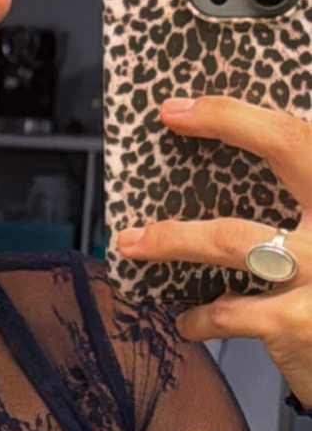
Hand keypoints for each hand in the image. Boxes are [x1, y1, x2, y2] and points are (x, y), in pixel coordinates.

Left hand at [112, 95, 311, 407]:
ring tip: (135, 243)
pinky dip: (201, 318)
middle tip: (174, 118)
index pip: (301, 135)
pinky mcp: (300, 321)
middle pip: (290, 148)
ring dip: (173, 239)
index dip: (240, 114)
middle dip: (229, 122)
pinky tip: (189, 322)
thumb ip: (298, 203)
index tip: (184, 108)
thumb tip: (234, 168)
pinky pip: (230, 312)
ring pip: (233, 238)